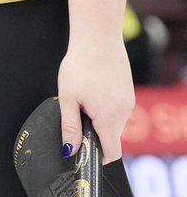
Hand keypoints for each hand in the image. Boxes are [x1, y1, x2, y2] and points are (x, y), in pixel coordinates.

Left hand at [58, 34, 134, 162]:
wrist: (97, 39)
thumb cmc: (80, 66)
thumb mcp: (68, 98)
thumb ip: (70, 126)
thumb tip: (70, 150)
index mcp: (108, 117)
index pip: (112, 152)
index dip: (98, 157)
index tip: (84, 152)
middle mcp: (123, 113)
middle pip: (112, 137)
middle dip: (95, 134)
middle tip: (76, 118)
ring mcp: (128, 102)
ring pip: (114, 123)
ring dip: (99, 120)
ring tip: (83, 100)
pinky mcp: (128, 92)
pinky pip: (118, 109)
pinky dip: (105, 108)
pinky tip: (92, 92)